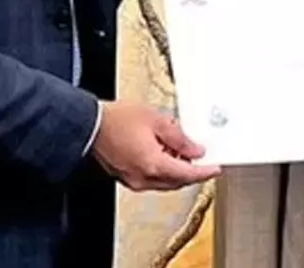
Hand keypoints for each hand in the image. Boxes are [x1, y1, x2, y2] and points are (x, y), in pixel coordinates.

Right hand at [91, 100, 220, 191]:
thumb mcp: (156, 120)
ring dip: (175, 170)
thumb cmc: (116, 120)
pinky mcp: (125, 177)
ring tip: (178, 150)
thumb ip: (179, 137)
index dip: (205, 172)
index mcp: (154, 165)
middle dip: (190, 170)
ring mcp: (133, 180)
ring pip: (164, 182)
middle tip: (199, 157)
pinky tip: (161, 154)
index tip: (215, 168)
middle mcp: (144, 178)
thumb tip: (195, 149)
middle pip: (177, 181)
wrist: (89, 125)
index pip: (188, 174)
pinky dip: (161, 170)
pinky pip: (150, 179)